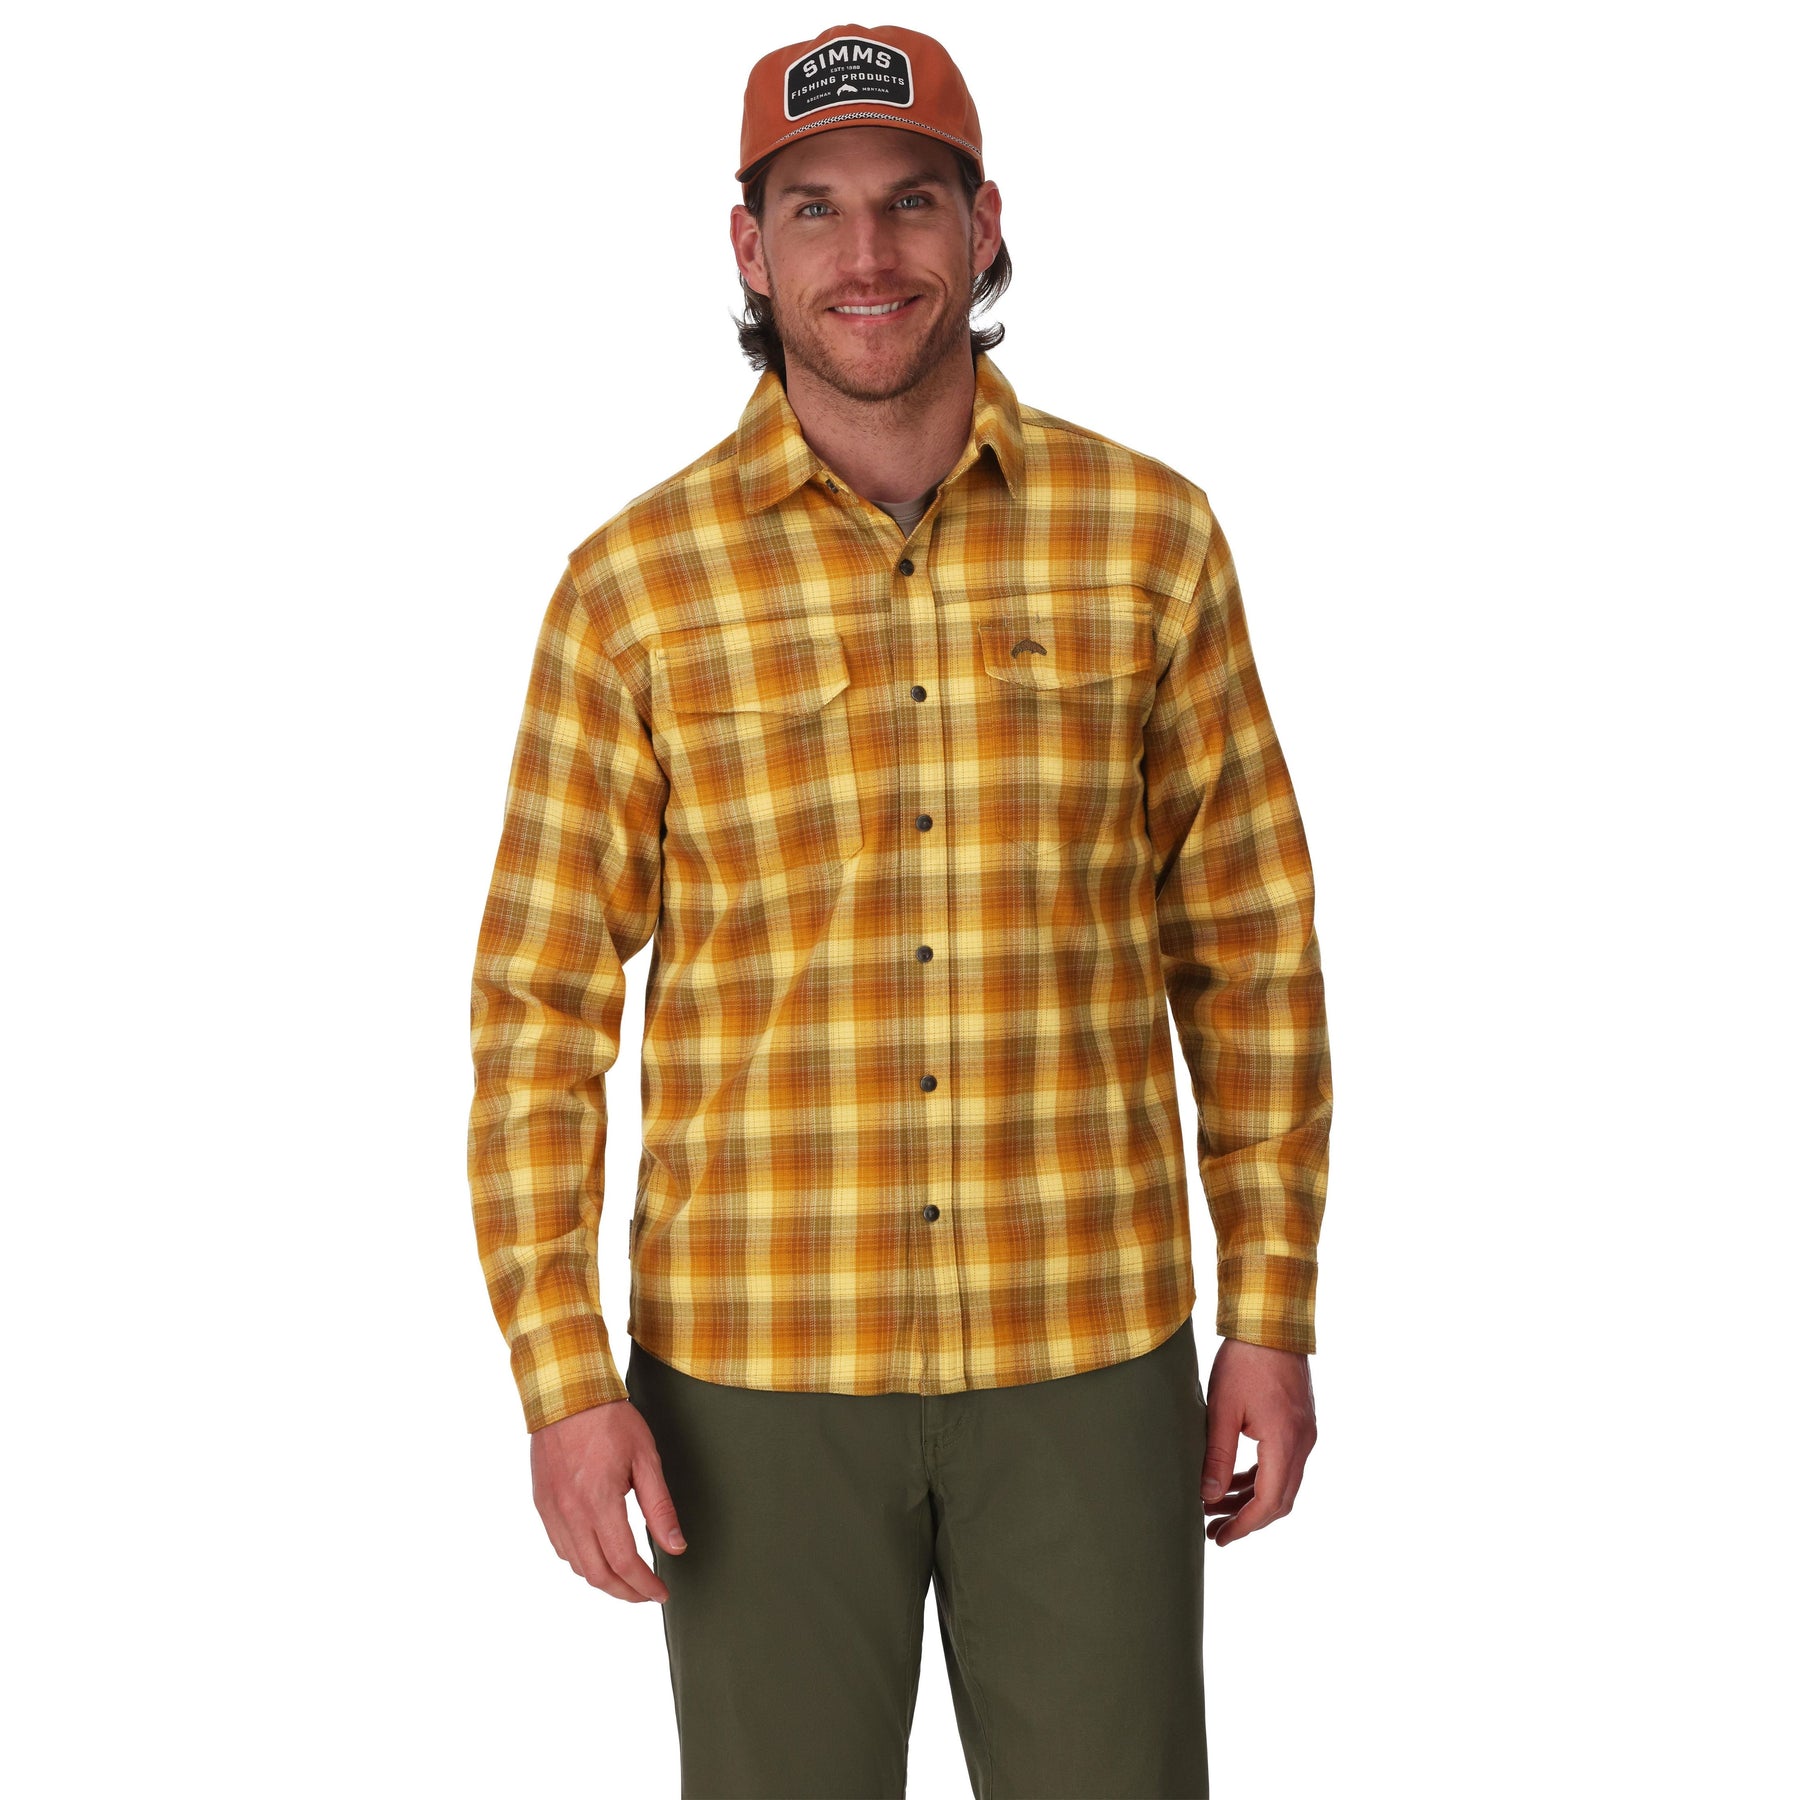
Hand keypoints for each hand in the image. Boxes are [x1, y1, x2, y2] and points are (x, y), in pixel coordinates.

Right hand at [530, 1397, 687, 1600]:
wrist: (566, 1393)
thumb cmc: (610, 1420)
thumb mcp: (646, 1459)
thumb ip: (660, 1507)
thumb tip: (675, 1547)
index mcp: (598, 1503)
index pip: (624, 1563)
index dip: (644, 1585)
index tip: (661, 1593)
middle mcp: (570, 1514)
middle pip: (597, 1574)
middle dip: (625, 1592)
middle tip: (646, 1594)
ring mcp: (551, 1510)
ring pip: (576, 1565)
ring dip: (603, 1579)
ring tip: (627, 1578)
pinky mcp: (541, 1503)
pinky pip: (560, 1546)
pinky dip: (581, 1560)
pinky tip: (599, 1554)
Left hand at [1200, 1337, 1317, 1546]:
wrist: (1271, 1322)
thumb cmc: (1244, 1360)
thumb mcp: (1222, 1409)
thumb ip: (1217, 1457)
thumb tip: (1208, 1497)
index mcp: (1285, 1442)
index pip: (1268, 1502)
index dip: (1243, 1526)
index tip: (1218, 1538)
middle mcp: (1303, 1442)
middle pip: (1280, 1499)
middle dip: (1247, 1520)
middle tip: (1214, 1532)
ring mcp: (1305, 1433)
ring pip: (1282, 1483)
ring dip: (1252, 1499)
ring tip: (1216, 1509)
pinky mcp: (1299, 1424)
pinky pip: (1283, 1463)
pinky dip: (1259, 1477)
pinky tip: (1233, 1482)